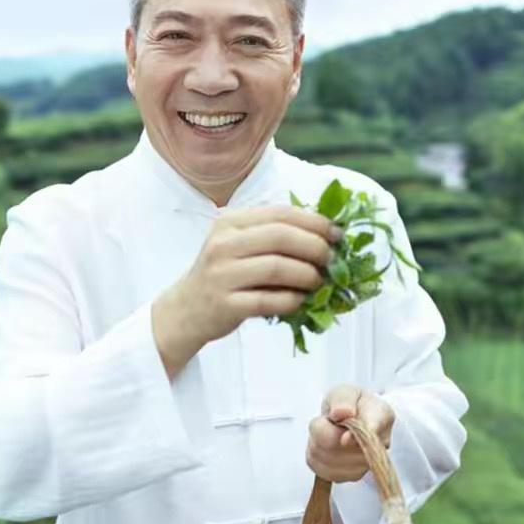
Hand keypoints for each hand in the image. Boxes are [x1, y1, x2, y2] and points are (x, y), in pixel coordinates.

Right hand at [153, 205, 342, 376]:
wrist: (186, 310)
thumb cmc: (224, 275)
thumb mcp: (240, 245)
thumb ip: (273, 235)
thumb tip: (326, 234)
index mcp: (230, 222)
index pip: (281, 214)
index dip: (315, 222)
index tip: (337, 235)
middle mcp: (223, 244)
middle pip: (281, 237)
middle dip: (315, 247)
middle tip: (331, 260)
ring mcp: (222, 275)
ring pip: (277, 267)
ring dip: (307, 275)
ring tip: (319, 282)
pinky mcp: (226, 304)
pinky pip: (268, 300)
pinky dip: (291, 300)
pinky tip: (300, 301)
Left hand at [307, 384, 394, 483]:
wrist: (349, 419)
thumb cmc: (348, 403)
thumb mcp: (344, 392)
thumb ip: (343, 400)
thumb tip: (341, 413)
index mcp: (381, 416)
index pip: (370, 432)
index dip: (354, 437)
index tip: (344, 436)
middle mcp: (378, 446)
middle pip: (340, 447)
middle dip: (324, 431)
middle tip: (328, 420)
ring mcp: (363, 466)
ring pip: (327, 459)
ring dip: (318, 443)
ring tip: (327, 431)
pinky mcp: (346, 477)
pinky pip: (320, 469)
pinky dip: (315, 456)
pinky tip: (324, 446)